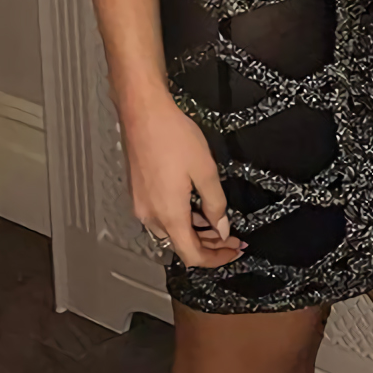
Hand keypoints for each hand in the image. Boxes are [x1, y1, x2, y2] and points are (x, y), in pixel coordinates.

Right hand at [122, 94, 246, 268]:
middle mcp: (151, 217)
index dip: (216, 258)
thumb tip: (221, 228)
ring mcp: (142, 205)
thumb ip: (215, 203)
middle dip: (208, 245)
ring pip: (171, 231)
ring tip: (217, 221)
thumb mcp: (205, 170)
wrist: (143, 114)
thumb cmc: (173, 136)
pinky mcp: (138, 193)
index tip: (233, 252)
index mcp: (169, 215)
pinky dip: (180, 218)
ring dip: (194, 231)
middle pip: (181, 245)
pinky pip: (161, 216)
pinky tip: (195, 206)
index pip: (193, 255)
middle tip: (231, 237)